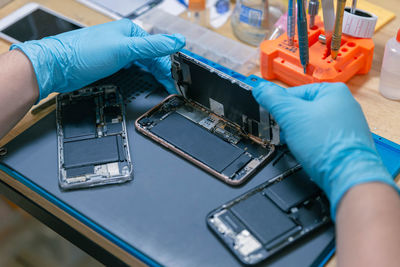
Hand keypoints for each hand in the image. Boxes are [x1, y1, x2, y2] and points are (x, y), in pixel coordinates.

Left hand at [10, 19, 184, 100]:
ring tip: (165, 88)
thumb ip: (153, 46)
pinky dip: (142, 79)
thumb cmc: (84, 53)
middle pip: (152, 58)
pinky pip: (133, 72)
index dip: (169, 67)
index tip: (177, 81)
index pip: (158, 50)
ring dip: (154, 77)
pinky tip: (147, 84)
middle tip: (173, 89)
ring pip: (143, 66)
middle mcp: (125, 41)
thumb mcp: (124, 48)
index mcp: (130, 32)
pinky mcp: (111, 66)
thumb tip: (177, 40)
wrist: (58, 67)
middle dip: (163, 73)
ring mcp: (118, 54)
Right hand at [253, 82, 398, 219]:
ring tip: (296, 144)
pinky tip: (307, 151)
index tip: (271, 117)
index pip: (293, 93)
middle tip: (283, 133)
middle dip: (289, 123)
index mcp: (333, 91)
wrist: (348, 175)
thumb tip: (260, 89)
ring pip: (310, 125)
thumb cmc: (327, 145)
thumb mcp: (291, 116)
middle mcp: (343, 105)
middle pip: (302, 109)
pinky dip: (310, 144)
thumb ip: (273, 100)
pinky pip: (320, 138)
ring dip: (298, 134)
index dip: (279, 107)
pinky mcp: (345, 142)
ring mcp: (346, 125)